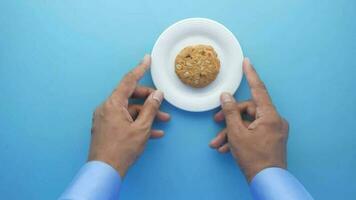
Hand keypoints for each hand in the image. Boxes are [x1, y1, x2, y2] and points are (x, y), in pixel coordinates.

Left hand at [88, 55, 169, 177]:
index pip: (128, 81)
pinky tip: (153, 133)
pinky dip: (138, 124)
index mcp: (112, 104)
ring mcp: (106, 119)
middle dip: (149, 100)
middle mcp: (107, 108)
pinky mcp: (107, 128)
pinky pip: (124, 121)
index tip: (147, 59)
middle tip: (163, 104)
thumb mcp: (141, 128)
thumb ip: (151, 108)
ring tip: (164, 122)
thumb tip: (158, 94)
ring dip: (146, 115)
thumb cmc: (121, 149)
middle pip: (130, 96)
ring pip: (130, 110)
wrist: (105, 171)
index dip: (140, 69)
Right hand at [210, 58, 288, 181]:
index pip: (259, 89)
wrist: (266, 181)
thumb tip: (225, 96)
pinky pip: (253, 132)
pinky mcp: (271, 139)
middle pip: (248, 110)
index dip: (251, 75)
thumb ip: (230, 112)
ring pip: (248, 123)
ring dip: (231, 131)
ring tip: (217, 143)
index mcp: (270, 116)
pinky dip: (239, 137)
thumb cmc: (253, 158)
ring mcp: (273, 130)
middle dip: (230, 117)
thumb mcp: (236, 133)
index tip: (246, 62)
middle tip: (216, 121)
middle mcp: (275, 120)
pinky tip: (226, 148)